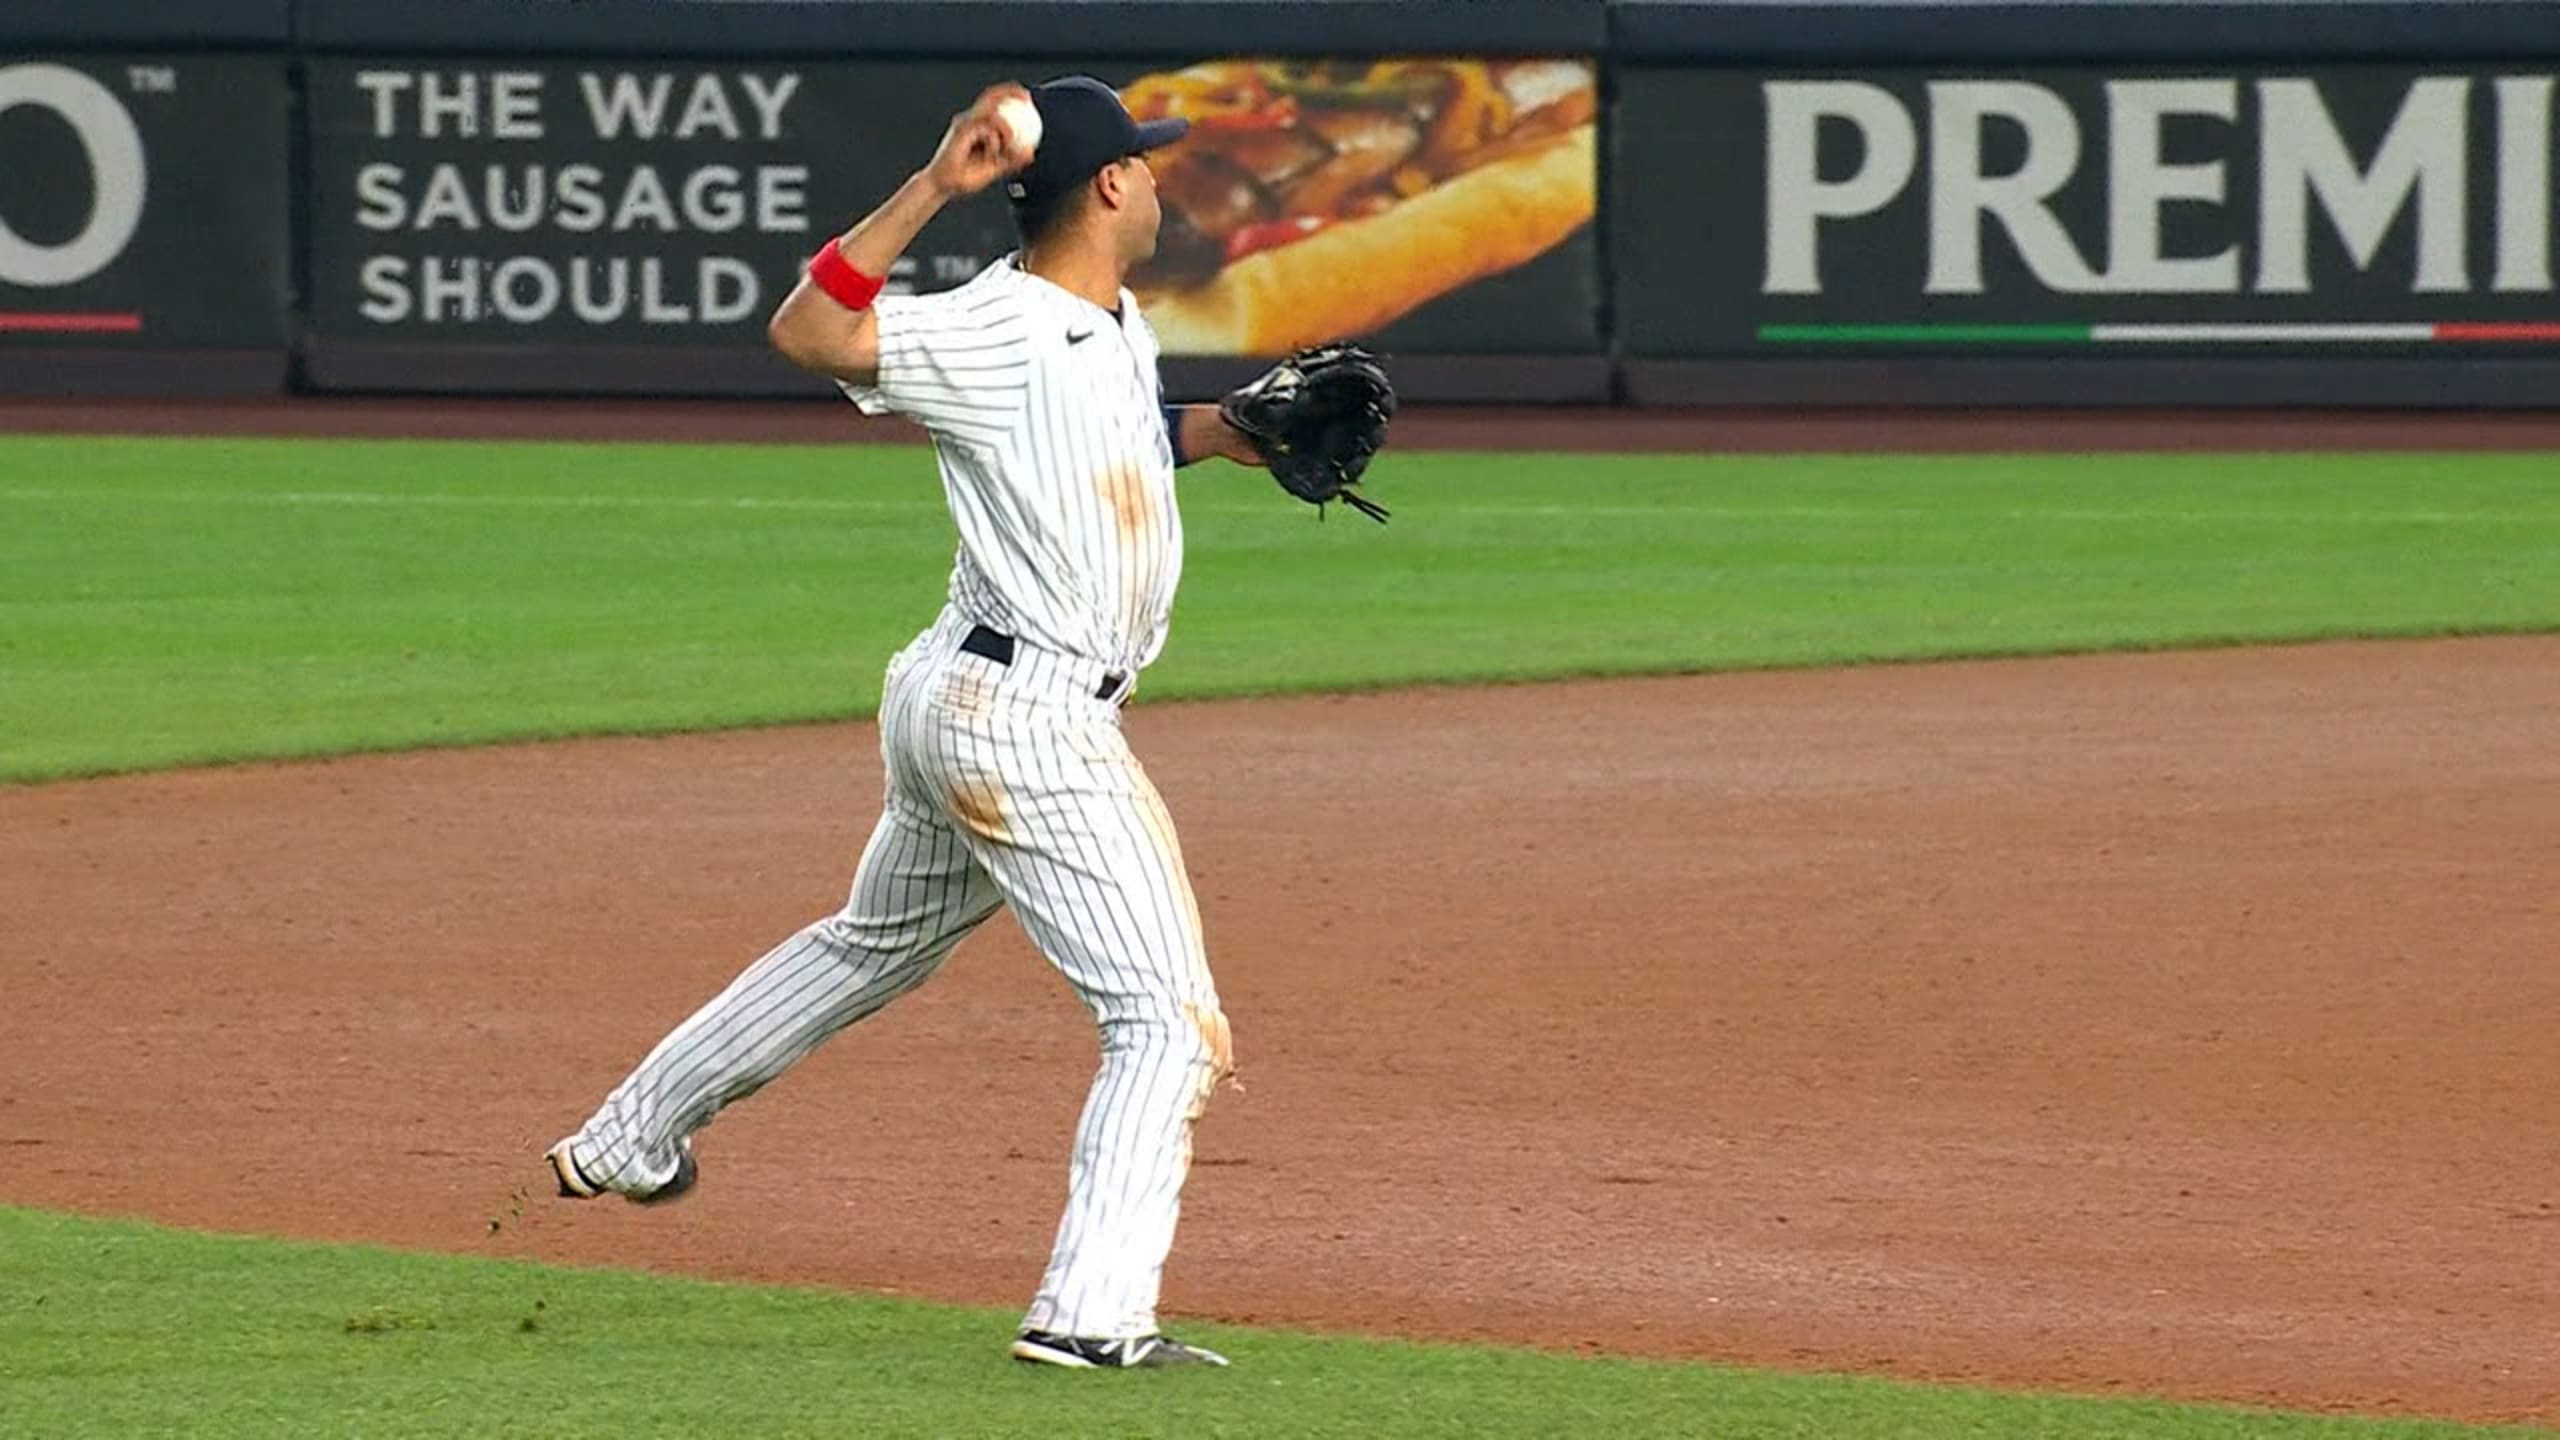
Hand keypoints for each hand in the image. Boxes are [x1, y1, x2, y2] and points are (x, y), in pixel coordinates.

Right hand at [926, 83, 1032, 198]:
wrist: (943, 184)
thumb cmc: (964, 177)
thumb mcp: (995, 167)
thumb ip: (1011, 159)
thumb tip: (1030, 153)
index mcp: (975, 125)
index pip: (992, 103)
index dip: (1008, 95)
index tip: (1026, 98)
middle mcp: (969, 120)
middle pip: (990, 97)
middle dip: (1009, 91)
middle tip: (1027, 97)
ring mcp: (964, 123)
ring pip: (992, 113)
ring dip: (1005, 128)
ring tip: (1009, 143)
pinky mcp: (962, 130)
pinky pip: (986, 128)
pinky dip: (994, 140)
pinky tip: (994, 152)